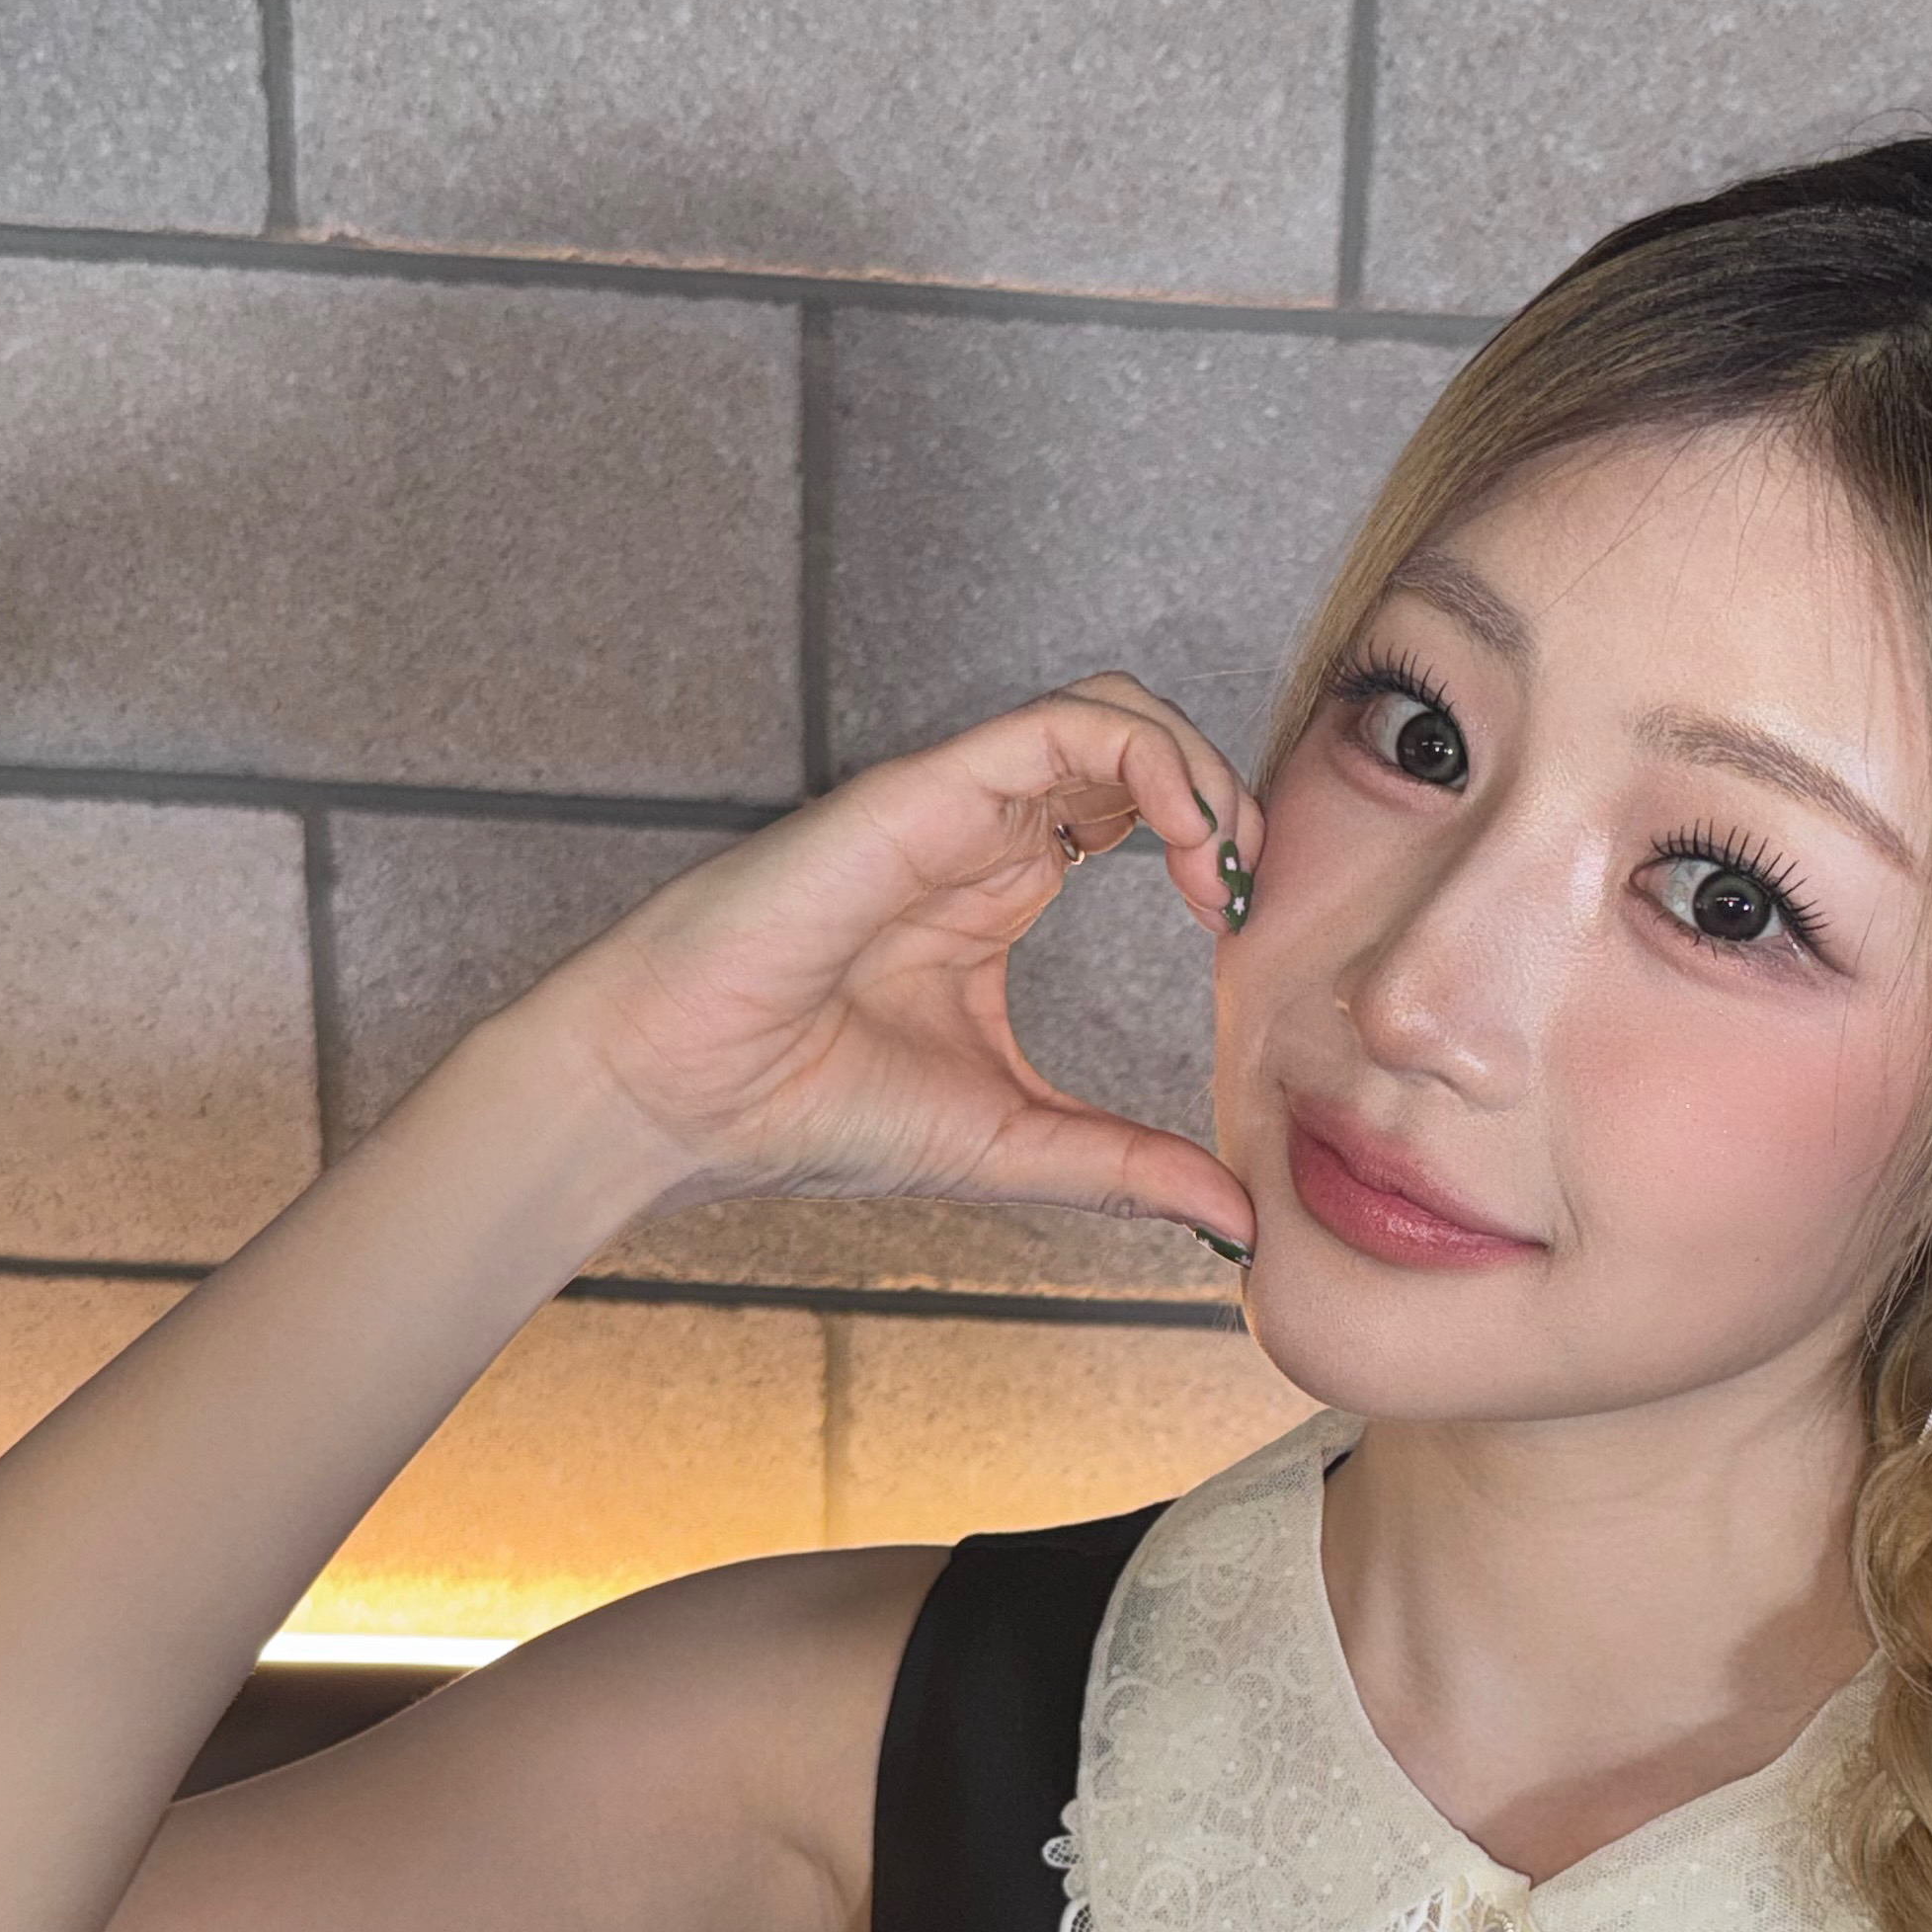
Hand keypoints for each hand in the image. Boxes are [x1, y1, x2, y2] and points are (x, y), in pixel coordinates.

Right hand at [520, 672, 1258, 1246]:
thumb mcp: (1010, 1142)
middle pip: (1139, 750)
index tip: (1244, 935)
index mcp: (999, 890)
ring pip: (1112, 713)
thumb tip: (1237, 1219)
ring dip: (1197, 768)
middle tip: (1250, 894)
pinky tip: (1188, 843)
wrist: (680, 1098)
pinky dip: (1150, 758)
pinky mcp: (925, 789)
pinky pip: (1062, 722)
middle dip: (1226, 802)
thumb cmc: (807, 1108)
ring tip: (1226, 863)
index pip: (1135, 814)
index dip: (1215, 849)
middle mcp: (982, 834)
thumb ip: (1122, 1168)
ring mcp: (954, 804)